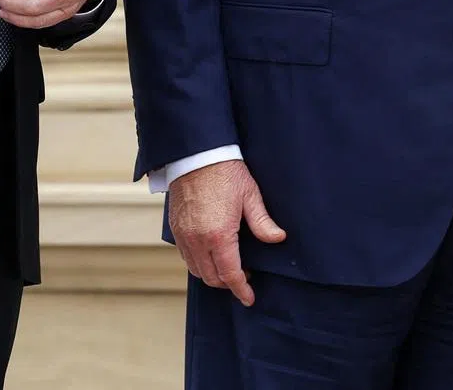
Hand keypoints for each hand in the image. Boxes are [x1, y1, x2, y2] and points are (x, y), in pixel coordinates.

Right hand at [167, 160, 285, 307]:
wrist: (195, 154)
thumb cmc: (224, 172)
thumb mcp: (249, 195)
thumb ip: (263, 222)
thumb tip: (278, 238)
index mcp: (219, 235)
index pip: (230, 275)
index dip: (241, 290)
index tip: (249, 298)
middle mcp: (197, 239)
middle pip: (211, 277)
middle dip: (227, 283)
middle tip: (242, 276)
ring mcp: (183, 234)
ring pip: (195, 269)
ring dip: (211, 274)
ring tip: (226, 265)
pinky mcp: (175, 226)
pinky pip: (184, 255)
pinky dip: (196, 261)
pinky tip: (209, 252)